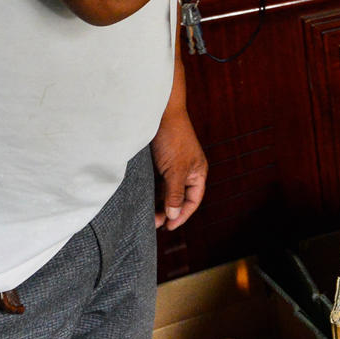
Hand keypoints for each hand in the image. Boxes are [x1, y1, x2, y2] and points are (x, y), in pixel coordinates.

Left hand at [151, 104, 207, 229]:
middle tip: (153, 222)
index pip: (193, 200)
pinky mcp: (159, 161)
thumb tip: (174, 214)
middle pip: (179, 197)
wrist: (158, 112)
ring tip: (146, 214)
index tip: (169, 226)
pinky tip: (142, 199)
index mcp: (197, 172)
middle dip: (168, 210)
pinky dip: (151, 191)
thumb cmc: (172, 138)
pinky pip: (156, 181)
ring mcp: (172, 165)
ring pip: (166, 190)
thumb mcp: (174, 170)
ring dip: (158, 202)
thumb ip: (174, 193)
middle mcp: (187, 170)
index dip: (182, 214)